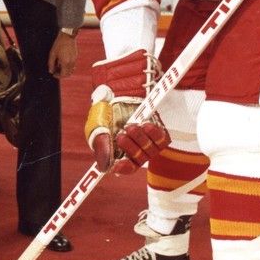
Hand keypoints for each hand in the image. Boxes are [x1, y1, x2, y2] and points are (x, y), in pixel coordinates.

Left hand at [48, 31, 77, 77]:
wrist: (67, 36)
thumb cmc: (59, 44)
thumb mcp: (52, 54)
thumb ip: (51, 64)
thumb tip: (51, 71)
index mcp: (65, 63)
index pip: (63, 75)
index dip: (58, 76)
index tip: (53, 74)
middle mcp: (71, 62)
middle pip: (68, 74)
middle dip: (61, 74)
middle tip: (55, 71)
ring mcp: (74, 60)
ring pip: (71, 70)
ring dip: (65, 70)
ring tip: (59, 66)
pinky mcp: (76, 56)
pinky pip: (72, 65)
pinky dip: (68, 66)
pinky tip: (62, 61)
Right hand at [83, 49, 168, 172]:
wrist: (118, 90)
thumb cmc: (104, 110)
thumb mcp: (97, 127)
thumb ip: (101, 147)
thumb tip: (104, 168)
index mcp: (117, 152)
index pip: (124, 168)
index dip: (123, 169)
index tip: (119, 164)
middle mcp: (133, 149)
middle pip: (138, 160)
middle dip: (130, 148)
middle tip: (122, 135)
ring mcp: (147, 141)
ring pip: (150, 151)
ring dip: (141, 140)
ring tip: (132, 125)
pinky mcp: (158, 132)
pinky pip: (161, 140)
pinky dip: (154, 134)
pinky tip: (146, 125)